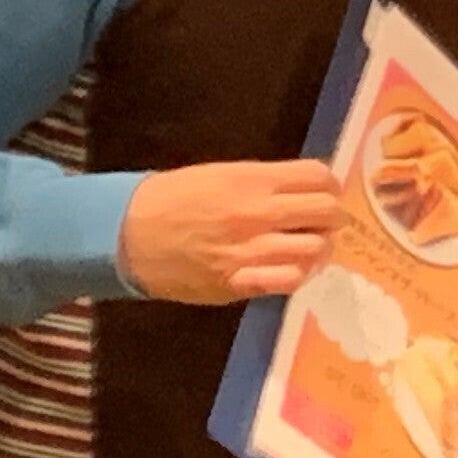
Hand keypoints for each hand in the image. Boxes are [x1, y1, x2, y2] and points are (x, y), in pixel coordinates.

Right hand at [117, 159, 345, 302]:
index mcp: (253, 180)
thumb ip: (264, 181)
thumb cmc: (171, 199)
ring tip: (308, 247)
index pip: (319, 177)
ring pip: (316, 249)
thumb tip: (303, 188)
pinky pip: (289, 281)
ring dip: (319, 248)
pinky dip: (297, 274)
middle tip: (323, 222)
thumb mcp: (220, 174)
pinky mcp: (238, 283)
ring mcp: (250, 251)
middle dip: (332, 216)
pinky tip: (290, 269)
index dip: (330, 185)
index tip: (327, 193)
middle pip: (327, 212)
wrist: (125, 235)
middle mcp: (258, 214)